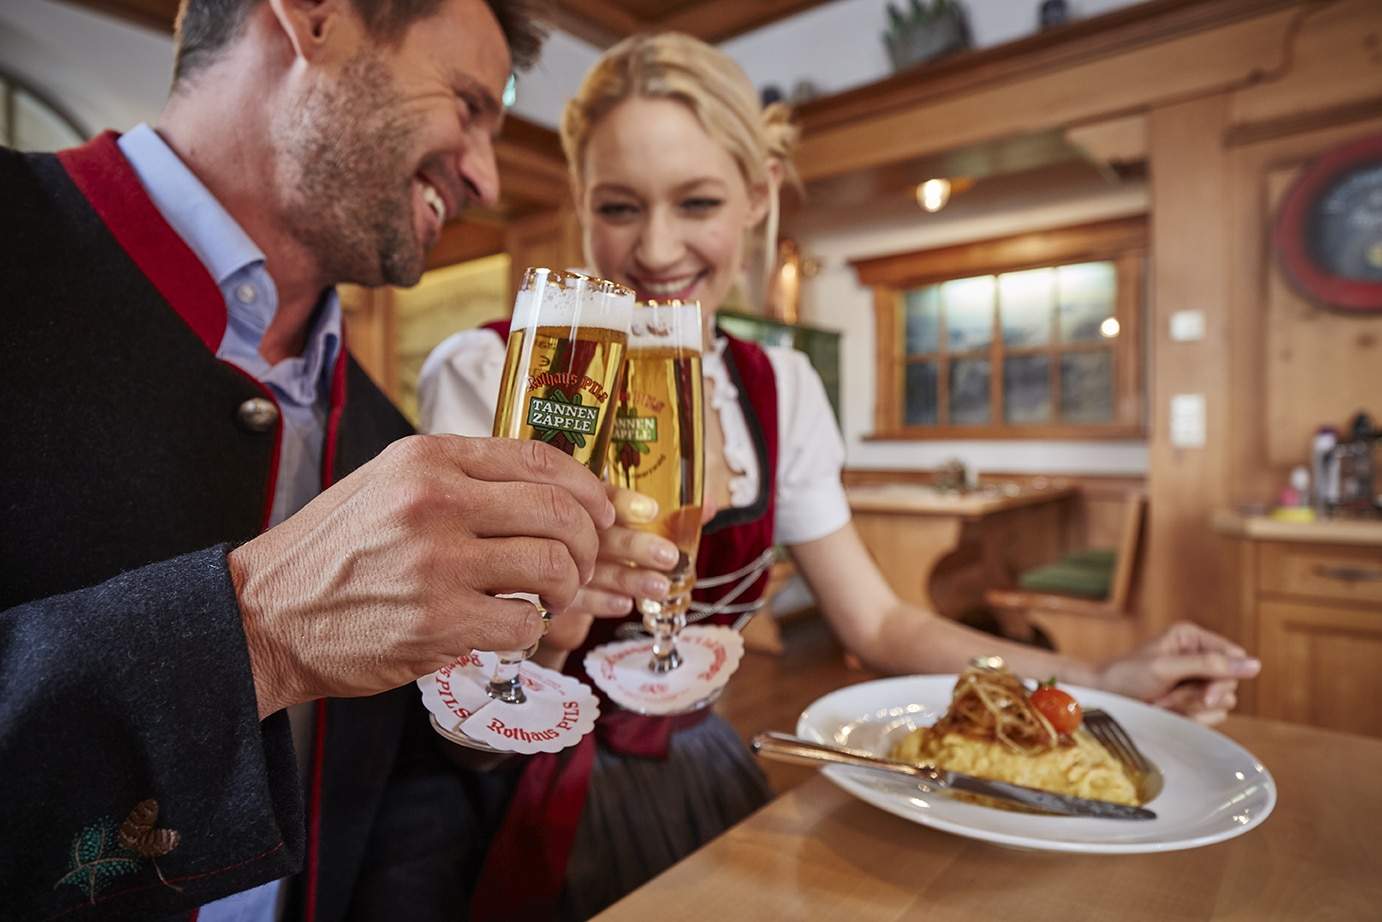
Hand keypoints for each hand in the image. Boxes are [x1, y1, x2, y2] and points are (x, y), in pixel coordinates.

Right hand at [228, 435, 614, 717]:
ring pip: (552, 567)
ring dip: (564, 589)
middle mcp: (435, 502)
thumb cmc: (332, 551)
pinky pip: (524, 623)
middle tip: (577, 564)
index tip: (601, 510)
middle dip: (587, 544)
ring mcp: (437, 563)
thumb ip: (460, 477)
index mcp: (427, 459)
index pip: (539, 458)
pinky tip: (506, 629)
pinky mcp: (437, 623)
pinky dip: (528, 631)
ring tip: (545, 598)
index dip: (586, 488)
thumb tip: (547, 487)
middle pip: (559, 513)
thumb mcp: (387, 484)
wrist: (263, 614)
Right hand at [535, 486, 679, 660]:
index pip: (601, 496)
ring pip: (594, 569)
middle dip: (637, 547)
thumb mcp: (636, 520)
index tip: (652, 510)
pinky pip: (575, 599)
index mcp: (588, 499)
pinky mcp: (548, 590)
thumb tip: (712, 507)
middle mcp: (570, 526)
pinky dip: (601, 602)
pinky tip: (624, 605)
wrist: (548, 563)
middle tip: (669, 557)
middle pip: (601, 534)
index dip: (626, 503)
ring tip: (661, 588)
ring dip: (629, 579)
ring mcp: (556, 558)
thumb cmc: (607, 535)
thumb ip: (672, 514)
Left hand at [1095, 621, 1260, 723]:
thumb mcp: (1167, 667)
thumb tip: (1255, 665)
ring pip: (1221, 704)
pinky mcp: (1191, 703)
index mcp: (1193, 639)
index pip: (1234, 657)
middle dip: (1200, 696)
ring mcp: (1196, 683)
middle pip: (1229, 684)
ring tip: (1162, 701)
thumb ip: (1211, 665)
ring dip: (1189, 708)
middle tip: (1171, 697)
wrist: (1104, 698)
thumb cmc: (1128, 676)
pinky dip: (1187, 718)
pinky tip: (1165, 711)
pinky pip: (1210, 717)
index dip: (1225, 676)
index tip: (1205, 692)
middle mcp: (1198, 658)